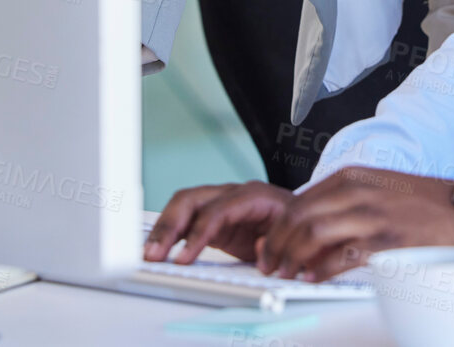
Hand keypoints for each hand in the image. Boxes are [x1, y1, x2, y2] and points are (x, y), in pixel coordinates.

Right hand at [145, 181, 294, 264]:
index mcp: (255, 196)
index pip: (218, 210)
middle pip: (192, 199)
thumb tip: (259, 250)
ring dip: (163, 229)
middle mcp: (233, 195)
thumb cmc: (300, 226)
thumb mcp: (296, 234)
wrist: (304, 222)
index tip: (183, 258)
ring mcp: (221, 204)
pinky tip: (159, 251)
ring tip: (149, 255)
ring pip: (183, 206)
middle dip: (169, 226)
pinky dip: (169, 234)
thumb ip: (278, 242)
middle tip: (154, 254)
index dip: (198, 233)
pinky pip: (185, 221)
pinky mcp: (213, 219)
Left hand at [255, 168, 453, 281]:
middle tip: (269, 263)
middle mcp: (358, 192)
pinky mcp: (385, 240)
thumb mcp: (375, 187)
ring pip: (314, 234)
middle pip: (299, 216)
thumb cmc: (419, 202)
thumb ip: (341, 201)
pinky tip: (312, 277)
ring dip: (293, 257)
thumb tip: (307, 226)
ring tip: (286, 272)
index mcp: (352, 177)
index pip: (299, 200)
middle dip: (277, 243)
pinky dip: (321, 269)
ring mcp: (372, 215)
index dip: (277, 226)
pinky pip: (342, 256)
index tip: (268, 245)